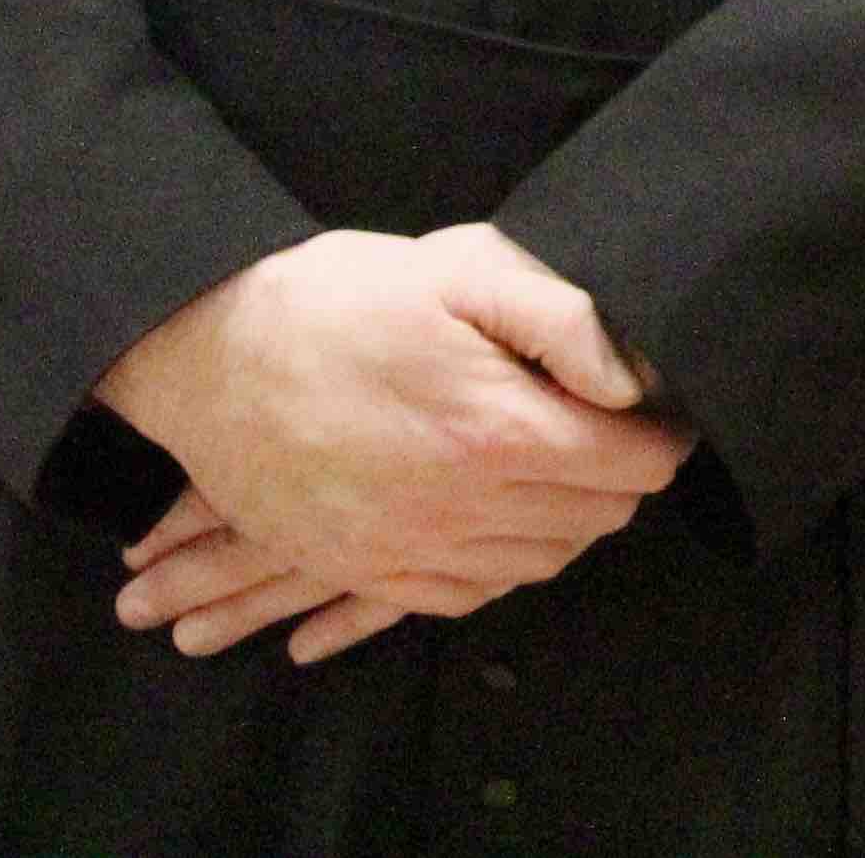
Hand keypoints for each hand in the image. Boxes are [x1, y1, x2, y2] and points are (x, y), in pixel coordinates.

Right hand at [96, 224, 690, 660]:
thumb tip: (633, 380)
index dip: (660, 436)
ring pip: (539, 562)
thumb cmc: (336, 299)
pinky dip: (502, 563)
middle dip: (618, 477)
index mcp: (496, 431)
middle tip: (610, 431)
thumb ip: (565, 319)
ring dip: (568, 521)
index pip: (634, 467)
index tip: (655, 411)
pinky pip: (466, 595)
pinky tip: (500, 516)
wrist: (204, 353)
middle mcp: (459, 507)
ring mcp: (406, 550)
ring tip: (560, 466)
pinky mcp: (362, 568)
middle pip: (596, 521)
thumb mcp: (462, 268)